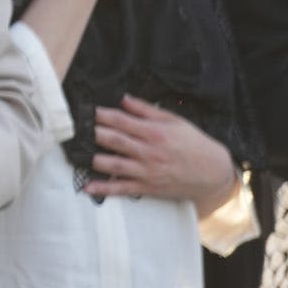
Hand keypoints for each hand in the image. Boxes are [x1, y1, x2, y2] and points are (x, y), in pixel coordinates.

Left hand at [87, 95, 239, 211]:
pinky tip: (87, 187)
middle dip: (91, 133)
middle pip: (114, 140)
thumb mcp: (174, 121)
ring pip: (114, 164)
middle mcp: (149, 152)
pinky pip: (122, 188)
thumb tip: (123, 98)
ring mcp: (147, 171)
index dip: (101, 115)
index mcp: (155, 133)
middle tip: (73, 128)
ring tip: (74, 152)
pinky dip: (104, 188)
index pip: (121, 121)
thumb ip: (146, 110)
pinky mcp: (147, 188)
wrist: (214, 172)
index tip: (85, 110)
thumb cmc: (193, 143)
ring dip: (93, 158)